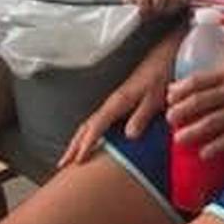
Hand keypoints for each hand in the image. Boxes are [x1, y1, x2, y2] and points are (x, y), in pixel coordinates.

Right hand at [57, 29, 181, 166]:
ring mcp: (112, 103)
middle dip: (73, 145)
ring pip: (88, 124)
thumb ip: (142, 116)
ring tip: (68, 158)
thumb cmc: (160, 77)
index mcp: (117, 102)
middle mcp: (111, 103)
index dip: (86, 144)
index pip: (96, 126)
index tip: (77, 161)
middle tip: (61, 165)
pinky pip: (96, 122)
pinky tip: (87, 142)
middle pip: (85, 127)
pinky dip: (86, 134)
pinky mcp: (117, 104)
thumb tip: (129, 136)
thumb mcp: (155, 98)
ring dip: (76, 141)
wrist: (162, 58)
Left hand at [165, 55, 223, 159]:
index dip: (181, 89)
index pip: (199, 79)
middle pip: (201, 101)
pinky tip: (206, 153)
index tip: (169, 97)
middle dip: (181, 112)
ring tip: (180, 139)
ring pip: (215, 121)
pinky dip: (219, 145)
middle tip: (168, 120)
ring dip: (194, 131)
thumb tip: (212, 80)